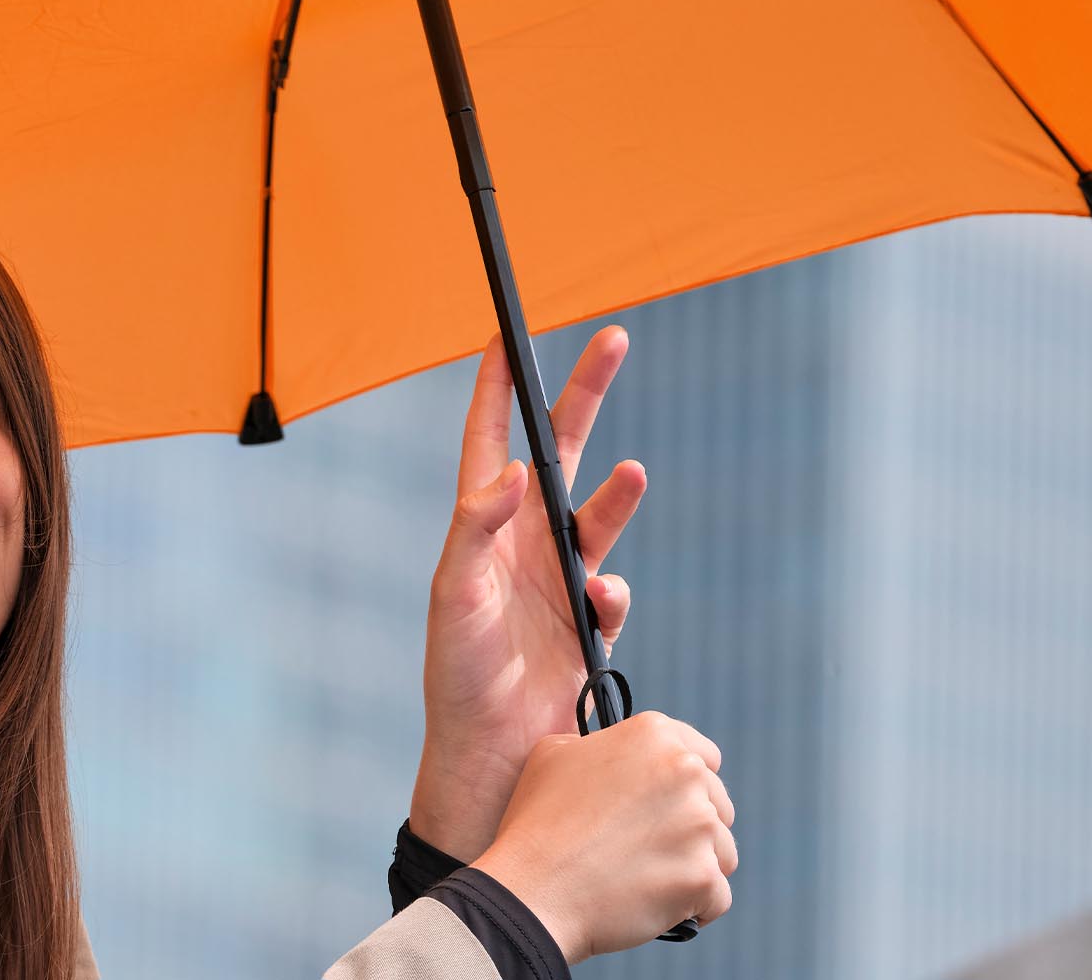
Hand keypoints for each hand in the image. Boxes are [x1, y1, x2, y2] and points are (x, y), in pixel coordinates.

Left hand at [409, 325, 649, 859]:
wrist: (493, 760)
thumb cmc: (458, 679)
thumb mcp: (457, 598)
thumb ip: (479, 530)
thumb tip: (520, 470)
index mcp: (478, 528)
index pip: (489, 438)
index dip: (498, 384)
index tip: (510, 331)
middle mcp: (517, 543)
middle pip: (557, 450)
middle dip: (584, 394)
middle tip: (614, 339)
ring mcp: (554, 580)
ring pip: (597, 514)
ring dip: (616, 494)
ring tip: (634, 475)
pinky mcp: (585, 621)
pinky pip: (613, 588)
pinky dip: (614, 590)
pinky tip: (601, 605)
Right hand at [468, 712, 734, 960]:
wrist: (533, 892)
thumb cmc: (536, 825)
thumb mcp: (554, 755)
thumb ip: (600, 744)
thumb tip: (619, 755)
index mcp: (654, 736)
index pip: (705, 758)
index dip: (685, 787)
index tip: (663, 809)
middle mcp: (685, 771)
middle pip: (718, 807)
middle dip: (691, 830)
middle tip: (646, 850)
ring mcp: (699, 825)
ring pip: (722, 852)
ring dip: (694, 868)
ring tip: (647, 880)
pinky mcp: (702, 875)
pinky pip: (716, 898)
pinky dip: (692, 908)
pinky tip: (657, 907)